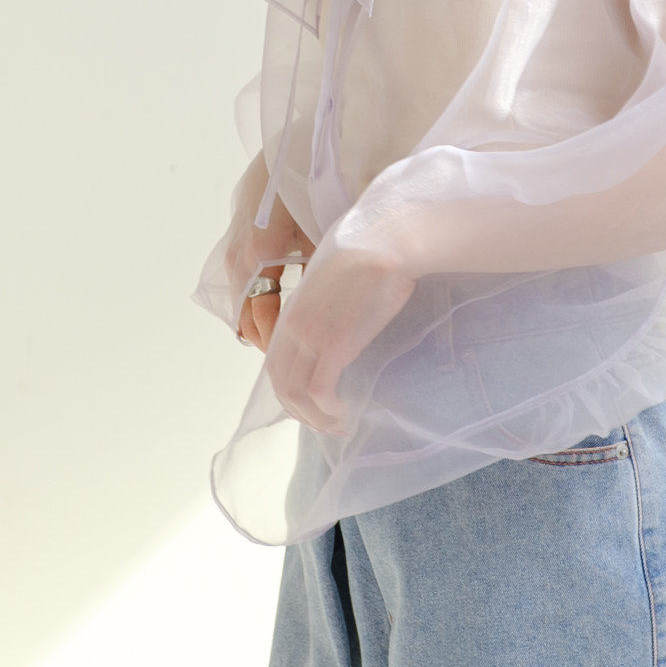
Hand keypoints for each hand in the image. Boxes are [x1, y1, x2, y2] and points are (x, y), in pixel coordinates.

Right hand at [220, 152, 312, 346]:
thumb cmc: (315, 186)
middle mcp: (237, 254)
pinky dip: (257, 294)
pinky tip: (283, 298)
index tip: (301, 356)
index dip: (278, 342)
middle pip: (244, 313)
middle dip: (268, 335)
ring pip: (242, 296)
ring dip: (261, 315)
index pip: (259, 317)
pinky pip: (243, 277)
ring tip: (292, 331)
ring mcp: (234, 242)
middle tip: (298, 351)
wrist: (298, 140)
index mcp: (257, 256)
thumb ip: (315, 276)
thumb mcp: (322, 235)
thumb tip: (316, 315)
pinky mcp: (239, 231)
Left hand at [264, 240, 416, 434]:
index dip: (290, 386)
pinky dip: (328, 413)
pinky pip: (319, 393)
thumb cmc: (373, 245)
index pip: (276, 360)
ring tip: (336, 427)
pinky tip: (345, 417)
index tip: (311, 400)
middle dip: (300, 411)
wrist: (389, 239)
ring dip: (314, 418)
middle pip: (281, 382)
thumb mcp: (337, 269)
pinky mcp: (334, 346)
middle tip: (324, 423)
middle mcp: (293, 324)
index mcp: (293, 306)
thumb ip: (328, 294)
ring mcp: (311, 336)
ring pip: (296, 394)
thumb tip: (342, 304)